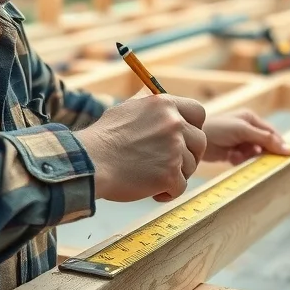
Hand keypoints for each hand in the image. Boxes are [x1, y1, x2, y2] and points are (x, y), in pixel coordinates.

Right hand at [75, 94, 206, 202]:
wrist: (89, 162)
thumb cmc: (103, 138)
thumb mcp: (127, 108)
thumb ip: (149, 104)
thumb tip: (157, 96)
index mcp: (164, 104)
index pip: (198, 113)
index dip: (194, 127)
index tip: (185, 138)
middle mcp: (173, 123)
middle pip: (200, 142)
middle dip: (189, 155)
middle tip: (170, 163)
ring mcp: (174, 149)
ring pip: (190, 166)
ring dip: (175, 175)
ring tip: (151, 176)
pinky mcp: (170, 174)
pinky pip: (180, 187)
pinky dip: (167, 192)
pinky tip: (150, 191)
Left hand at [201, 108, 289, 164]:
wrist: (196, 139)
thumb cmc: (218, 129)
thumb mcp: (244, 130)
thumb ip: (266, 139)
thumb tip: (288, 148)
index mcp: (250, 118)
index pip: (271, 132)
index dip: (279, 144)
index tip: (287, 156)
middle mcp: (246, 129)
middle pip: (264, 144)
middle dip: (261, 152)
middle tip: (257, 157)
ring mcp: (239, 141)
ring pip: (254, 154)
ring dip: (248, 156)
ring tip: (238, 154)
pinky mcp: (231, 152)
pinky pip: (243, 159)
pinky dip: (239, 160)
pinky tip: (231, 157)